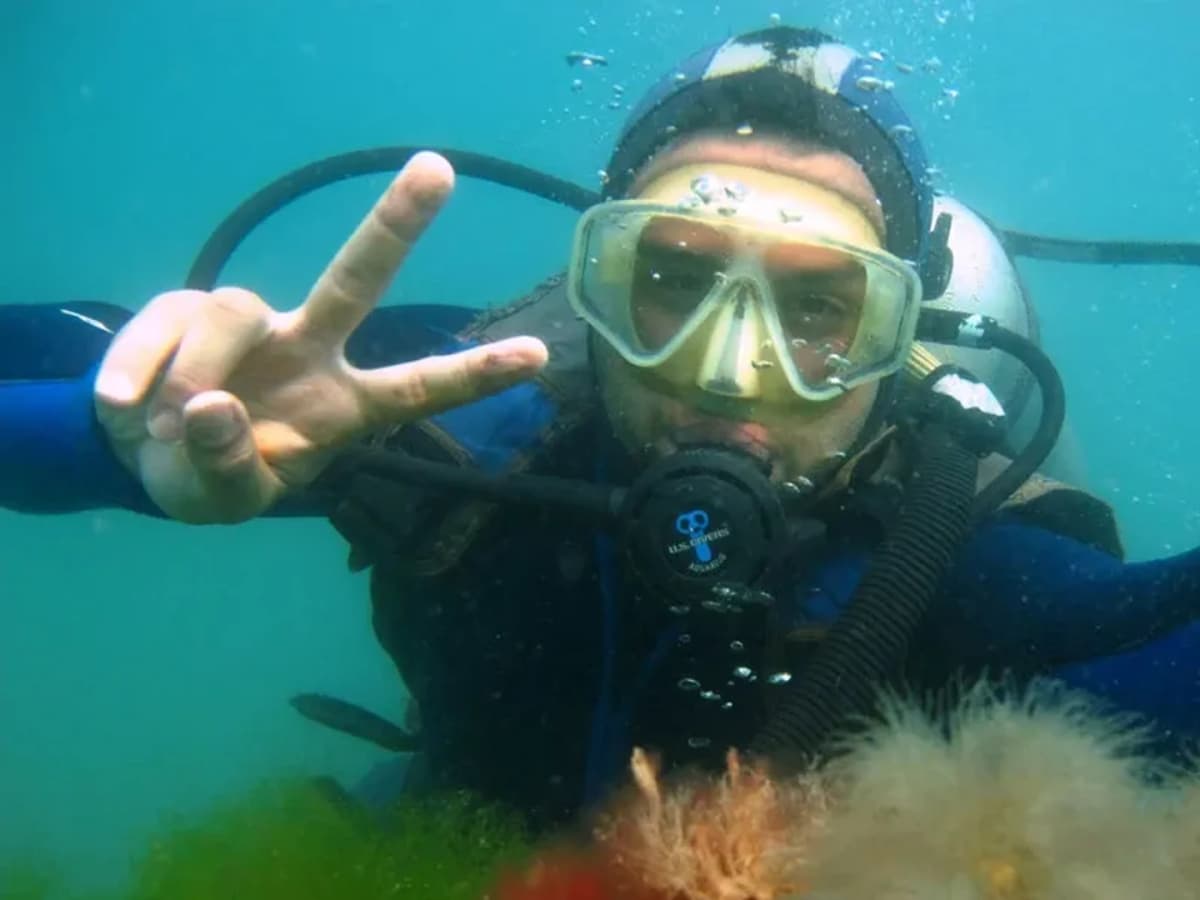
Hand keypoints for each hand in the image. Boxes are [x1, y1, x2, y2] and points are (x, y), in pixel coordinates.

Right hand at [94, 152, 547, 523]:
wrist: (136, 455)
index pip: (417, 387)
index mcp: (343, 407)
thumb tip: (213, 406)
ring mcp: (249, 323)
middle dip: (396, 226)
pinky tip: (125, 406)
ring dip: (196, 374)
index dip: (474, 374)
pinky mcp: (183, 306)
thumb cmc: (209, 477)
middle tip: (438, 169)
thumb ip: (227, 467)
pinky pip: (164, 323)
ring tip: (161, 428)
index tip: (537, 355)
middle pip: (356, 279)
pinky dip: (138, 370)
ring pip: (233, 312)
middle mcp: (309, 350)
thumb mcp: (224, 500)